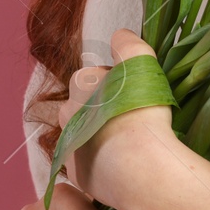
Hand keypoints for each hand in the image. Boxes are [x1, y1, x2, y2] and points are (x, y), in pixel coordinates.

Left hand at [59, 29, 175, 209]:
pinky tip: (122, 165)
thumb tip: (119, 34)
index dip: (117, 83)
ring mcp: (71, 145)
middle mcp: (68, 113)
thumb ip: (129, 44)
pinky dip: (102, 162)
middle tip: (133, 119)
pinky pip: (88, 163)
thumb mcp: (141, 62)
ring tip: (129, 144)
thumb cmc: (142, 111)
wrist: (142, 168)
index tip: (135, 95)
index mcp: (80, 84)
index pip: (96, 76)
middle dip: (104, 109)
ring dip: (101, 135)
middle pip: (87, 105)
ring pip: (85, 134)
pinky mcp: (78, 174)